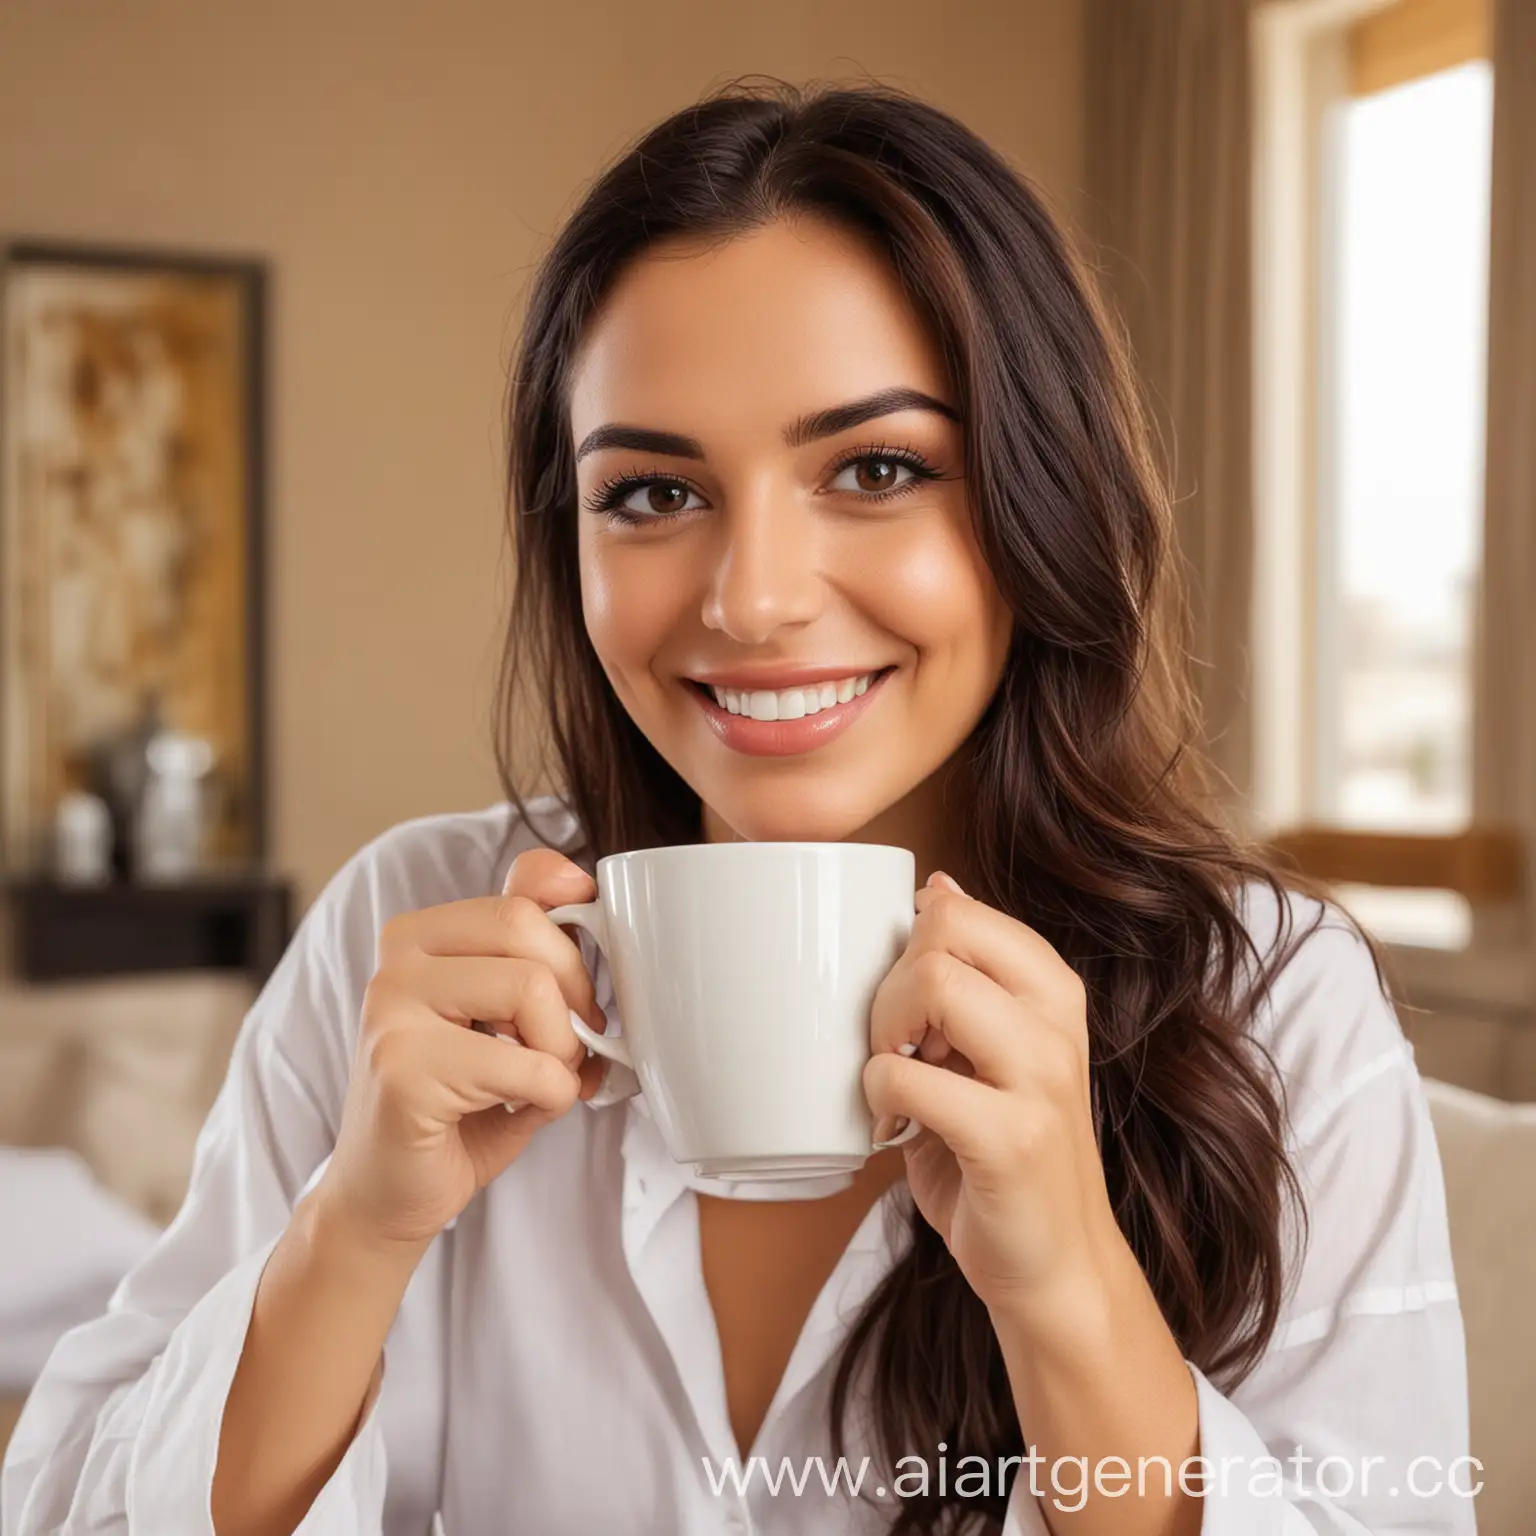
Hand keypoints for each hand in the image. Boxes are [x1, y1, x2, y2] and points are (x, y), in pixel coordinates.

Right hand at [317, 848, 608, 1248]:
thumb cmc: (455, 1107)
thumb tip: (581, 883)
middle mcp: (397, 961)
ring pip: (530, 987)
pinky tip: (524, 1108)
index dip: (574, 939)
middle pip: (528, 929)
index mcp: (420, 936)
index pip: (524, 894)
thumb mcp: (501, 1015)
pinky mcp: (403, 1070)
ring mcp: (391, 1011)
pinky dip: (552, 1095)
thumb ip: (531, 949)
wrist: (385, 1198)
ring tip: (542, 1080)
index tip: (579, 989)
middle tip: (571, 1046)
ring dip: (562, 1050)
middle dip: (575, 995)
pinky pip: (526, 1065)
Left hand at [863, 873, 1126, 1317]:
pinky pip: (906, 1078)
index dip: (908, 949)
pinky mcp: (1011, 1138)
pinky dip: (879, 1099)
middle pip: (942, 937)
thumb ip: (966, 977)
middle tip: (892, 1048)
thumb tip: (936, 888)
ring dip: (885, 1035)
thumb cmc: (1006, 1157)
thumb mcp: (993, 1049)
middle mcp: (1057, 1025)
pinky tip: (894, 1130)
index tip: (908, 1007)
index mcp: (1054, 992)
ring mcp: (1041, 1080)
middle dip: (888, 988)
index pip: (960, 911)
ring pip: (933, 987)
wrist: (1056, 1269)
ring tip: (896, 1080)